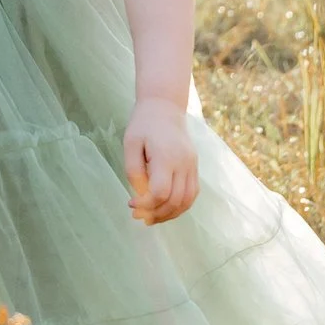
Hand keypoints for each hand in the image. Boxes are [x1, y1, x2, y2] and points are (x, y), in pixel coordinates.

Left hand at [123, 100, 198, 224]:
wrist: (165, 107)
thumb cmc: (143, 124)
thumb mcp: (130, 143)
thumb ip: (133, 170)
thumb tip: (140, 194)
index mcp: (166, 156)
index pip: (160, 192)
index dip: (146, 204)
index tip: (131, 204)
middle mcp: (183, 163)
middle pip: (175, 201)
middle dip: (156, 214)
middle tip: (138, 216)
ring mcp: (192, 166)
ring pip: (187, 201)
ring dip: (169, 214)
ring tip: (151, 217)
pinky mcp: (194, 167)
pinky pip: (192, 194)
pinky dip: (180, 206)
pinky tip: (165, 208)